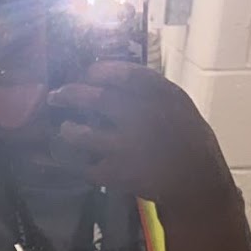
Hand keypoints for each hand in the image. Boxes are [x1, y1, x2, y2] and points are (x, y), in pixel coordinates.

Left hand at [47, 62, 231, 210]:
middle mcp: (140, 118)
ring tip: (65, 128)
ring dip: (68, 130)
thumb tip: (110, 75)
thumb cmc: (185, 136)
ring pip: (82, 134)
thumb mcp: (176, 103)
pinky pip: (83, 165)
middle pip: (96, 99)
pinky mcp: (115, 173)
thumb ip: (148, 89)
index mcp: (159, 95)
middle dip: (70, 94)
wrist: (194, 179)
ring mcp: (125, 147)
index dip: (99, 71)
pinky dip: (72, 162)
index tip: (87, 72)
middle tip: (56, 95)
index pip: (123, 74)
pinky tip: (69, 158)